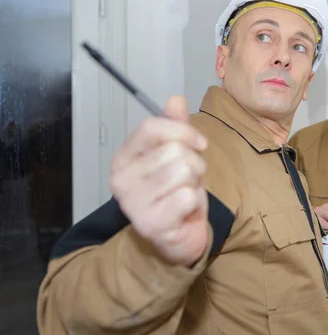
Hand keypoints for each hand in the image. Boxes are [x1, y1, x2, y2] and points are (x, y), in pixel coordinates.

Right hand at [110, 95, 209, 266]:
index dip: (182, 130)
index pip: (150, 127)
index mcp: (123, 158)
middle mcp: (121, 180)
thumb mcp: (178, 155)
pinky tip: (185, 210)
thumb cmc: (176, 192)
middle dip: (194, 163)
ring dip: (195, 182)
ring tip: (186, 192)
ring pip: (183, 171)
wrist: (178, 236)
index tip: (200, 143)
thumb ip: (175, 127)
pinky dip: (195, 202)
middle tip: (190, 179)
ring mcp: (132, 204)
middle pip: (173, 150)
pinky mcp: (150, 224)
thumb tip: (175, 98)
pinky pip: (188, 197)